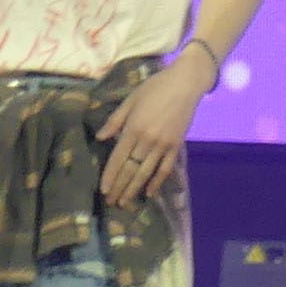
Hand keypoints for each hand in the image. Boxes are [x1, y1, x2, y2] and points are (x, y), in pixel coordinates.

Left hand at [94, 60, 205, 203]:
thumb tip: (99, 137)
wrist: (185, 83)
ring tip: (125, 203)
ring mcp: (163, 145)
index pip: (118, 158)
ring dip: (134, 189)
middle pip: (130, 169)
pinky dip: (156, 182)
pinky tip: (148, 193)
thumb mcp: (130, 100)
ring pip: (146, 173)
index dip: (110, 176)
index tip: (104, 190)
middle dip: (120, 187)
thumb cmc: (155, 87)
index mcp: (133, 128)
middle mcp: (147, 140)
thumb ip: (115, 120)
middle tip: (111, 202)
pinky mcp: (176, 146)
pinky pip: (165, 169)